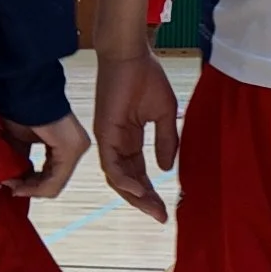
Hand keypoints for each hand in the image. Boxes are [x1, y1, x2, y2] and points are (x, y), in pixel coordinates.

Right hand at [0, 112, 89, 197]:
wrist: (24, 90)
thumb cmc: (21, 110)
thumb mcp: (19, 144)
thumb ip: (21, 164)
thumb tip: (12, 182)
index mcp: (67, 145)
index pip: (53, 178)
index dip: (30, 187)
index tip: (11, 186)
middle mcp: (77, 148)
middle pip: (54, 183)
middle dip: (29, 188)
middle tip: (9, 186)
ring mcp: (76, 148)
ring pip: (55, 183)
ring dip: (31, 187)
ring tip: (13, 184)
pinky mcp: (71, 149)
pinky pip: (55, 179)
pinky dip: (35, 185)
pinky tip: (20, 183)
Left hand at [93, 50, 179, 222]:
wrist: (131, 56)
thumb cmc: (146, 77)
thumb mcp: (163, 115)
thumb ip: (166, 141)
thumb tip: (167, 168)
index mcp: (130, 140)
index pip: (139, 173)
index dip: (152, 192)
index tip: (165, 209)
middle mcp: (117, 144)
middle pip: (127, 181)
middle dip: (144, 200)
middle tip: (160, 215)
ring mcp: (108, 140)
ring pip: (117, 178)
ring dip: (134, 195)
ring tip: (152, 207)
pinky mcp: (104, 133)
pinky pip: (111, 163)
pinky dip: (123, 179)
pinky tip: (138, 190)